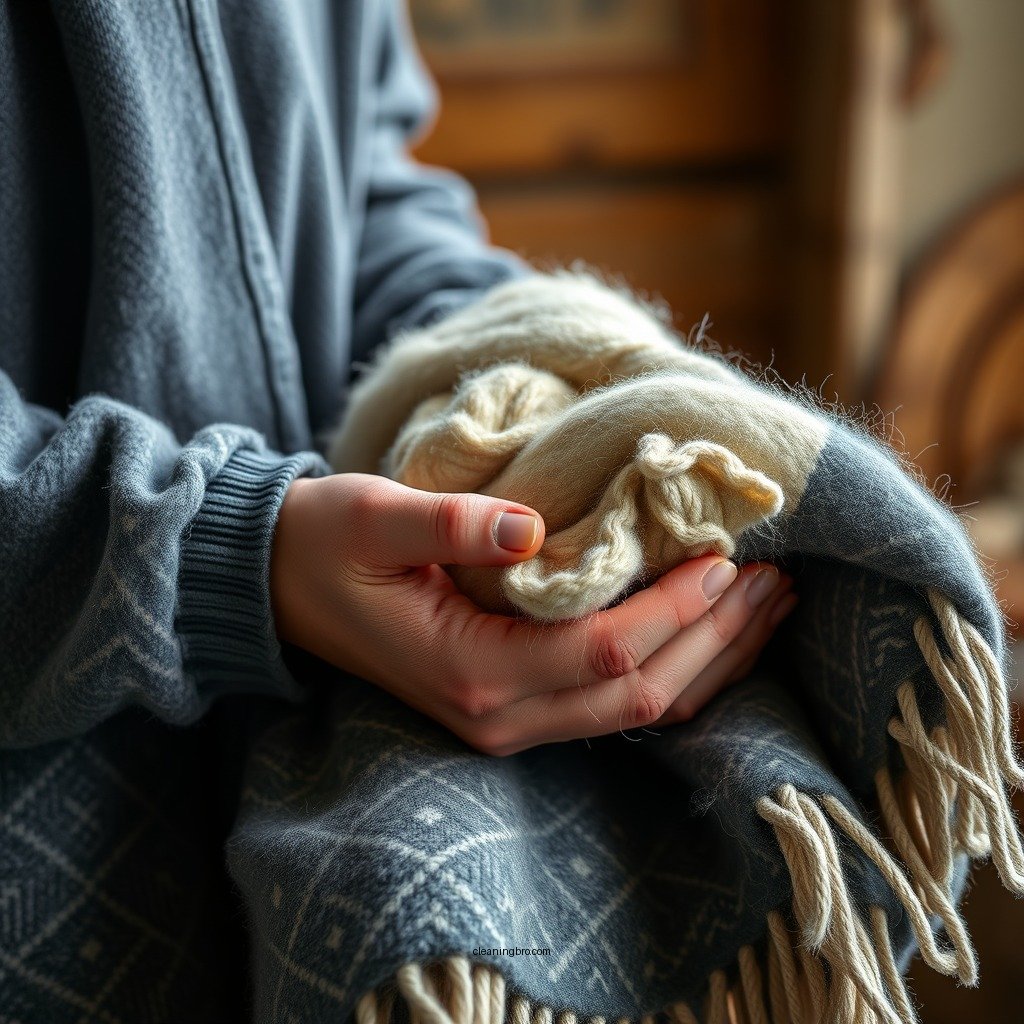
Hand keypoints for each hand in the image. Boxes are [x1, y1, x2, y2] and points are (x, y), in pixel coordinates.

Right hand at [270, 473, 795, 755]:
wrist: (285, 590)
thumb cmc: (326, 546)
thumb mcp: (372, 519)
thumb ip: (450, 524)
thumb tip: (526, 526)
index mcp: (470, 674)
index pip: (601, 650)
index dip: (672, 607)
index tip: (723, 555)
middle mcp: (500, 717)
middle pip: (638, 690)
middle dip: (716, 638)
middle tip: (777, 580)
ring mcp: (511, 722)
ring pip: (638, 706)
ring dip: (710, 658)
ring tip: (769, 606)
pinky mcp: (517, 706)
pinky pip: (616, 701)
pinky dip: (675, 667)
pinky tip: (712, 631)